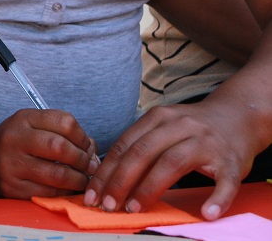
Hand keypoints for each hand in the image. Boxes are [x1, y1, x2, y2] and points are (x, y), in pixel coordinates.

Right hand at [0, 109, 98, 197]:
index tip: (87, 146)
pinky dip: (65, 192)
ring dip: (78, 179)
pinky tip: (68, 188)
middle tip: (90, 166)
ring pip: (57, 175)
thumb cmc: (15, 141)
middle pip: (60, 147)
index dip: (83, 136)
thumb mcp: (32, 125)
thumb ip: (62, 132)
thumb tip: (92, 151)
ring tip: (83, 179)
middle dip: (83, 159)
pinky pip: (48, 193)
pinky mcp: (11, 188)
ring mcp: (10, 165)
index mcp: (23, 118)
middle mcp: (13, 139)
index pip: (64, 122)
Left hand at [85, 99, 260, 219]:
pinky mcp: (232, 161)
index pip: (125, 145)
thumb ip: (139, 145)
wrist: (238, 116)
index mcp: (158, 117)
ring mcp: (207, 142)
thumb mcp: (162, 128)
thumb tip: (106, 177)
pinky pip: (225, 182)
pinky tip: (206, 213)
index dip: (106, 171)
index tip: (91, 194)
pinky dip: (217, 199)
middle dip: (120, 180)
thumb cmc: (191, 129)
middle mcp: (181, 126)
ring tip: (134, 208)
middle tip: (107, 205)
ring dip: (150, 188)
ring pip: (174, 163)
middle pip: (143, 152)